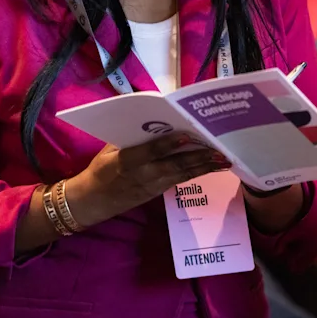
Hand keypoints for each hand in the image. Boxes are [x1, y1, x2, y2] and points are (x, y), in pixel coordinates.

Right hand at [66, 133, 230, 226]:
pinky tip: (212, 167)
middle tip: (220, 150)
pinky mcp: (158, 192)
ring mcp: (152, 186)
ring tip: (224, 160)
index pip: (150, 152)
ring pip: (182, 175)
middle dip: (198, 158)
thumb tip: (154, 116)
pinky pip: (180, 180)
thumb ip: (131, 136)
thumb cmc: (101, 168)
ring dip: (204, 167)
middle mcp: (143, 175)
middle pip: (174, 165)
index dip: (168, 145)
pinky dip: (197, 173)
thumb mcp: (109, 149)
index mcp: (126, 161)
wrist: (92, 201)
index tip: (186, 136)